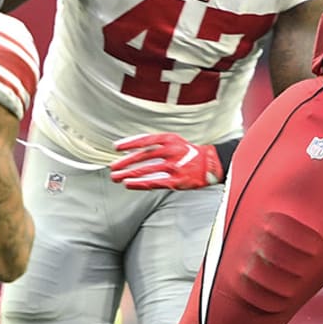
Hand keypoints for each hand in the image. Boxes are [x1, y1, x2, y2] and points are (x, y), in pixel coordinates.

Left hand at [109, 133, 223, 189]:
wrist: (209, 164)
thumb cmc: (187, 152)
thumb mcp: (174, 142)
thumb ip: (155, 145)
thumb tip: (131, 150)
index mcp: (170, 139)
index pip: (145, 140)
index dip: (129, 143)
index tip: (116, 147)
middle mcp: (172, 151)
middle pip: (143, 156)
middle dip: (125, 162)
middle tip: (113, 166)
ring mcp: (174, 166)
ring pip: (146, 170)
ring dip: (128, 174)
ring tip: (116, 177)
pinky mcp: (176, 180)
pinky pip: (154, 182)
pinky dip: (139, 183)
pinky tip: (129, 184)